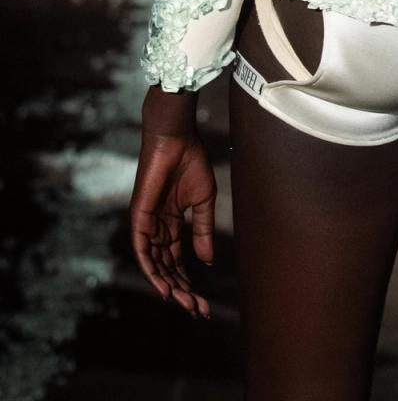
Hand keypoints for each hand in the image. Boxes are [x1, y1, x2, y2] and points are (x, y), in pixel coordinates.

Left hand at [130, 108, 215, 319]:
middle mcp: (158, 228)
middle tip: (198, 310)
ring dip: (168, 285)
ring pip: (155, 264)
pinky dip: (151, 268)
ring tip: (183, 304)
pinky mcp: (138, 217)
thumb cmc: (191, 163)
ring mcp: (147, 224)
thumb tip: (206, 260)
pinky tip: (162, 286)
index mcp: (172, 224)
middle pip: (168, 268)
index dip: (189, 282)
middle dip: (182, 291)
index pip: (178, 261)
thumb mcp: (203, 201)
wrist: (177, 138)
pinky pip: (141, 249)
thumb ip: (202, 231)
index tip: (204, 302)